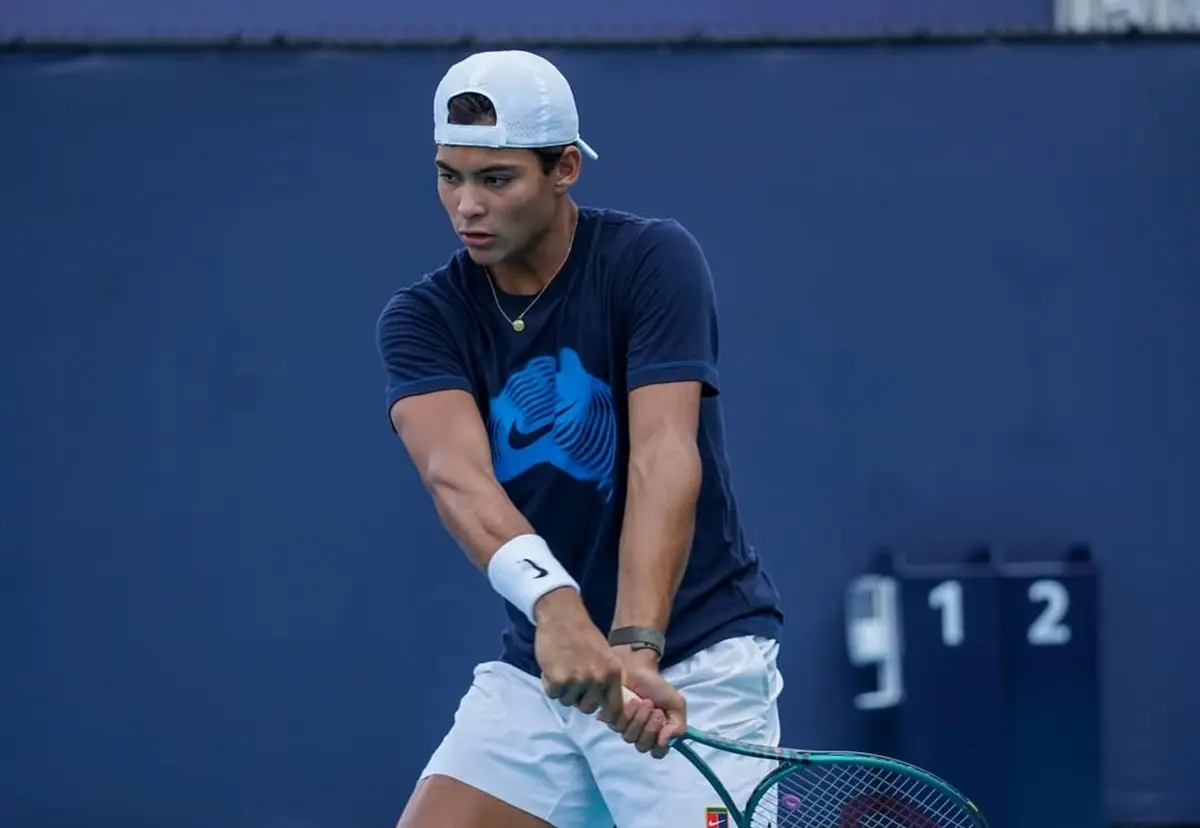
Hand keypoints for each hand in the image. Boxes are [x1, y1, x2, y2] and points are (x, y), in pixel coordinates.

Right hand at [534, 589, 625, 724]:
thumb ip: (606, 678)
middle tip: (572, 679)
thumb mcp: (605, 656)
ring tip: (562, 667)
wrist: (562, 616)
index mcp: (613, 673)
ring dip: (562, 690)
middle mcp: (599, 678)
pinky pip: (553, 694)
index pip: (614, 708)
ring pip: (567, 701)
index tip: (597, 712)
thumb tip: (605, 705)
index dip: (604, 713)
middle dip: (577, 698)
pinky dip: (549, 684)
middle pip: (587, 707)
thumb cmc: (582, 635)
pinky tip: (552, 666)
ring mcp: (579, 680)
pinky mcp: (559, 679)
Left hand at [608, 646, 686, 758]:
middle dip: (650, 728)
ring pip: (629, 737)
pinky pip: (617, 726)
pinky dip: (626, 713)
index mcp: (656, 733)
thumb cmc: (656, 686)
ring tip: (642, 701)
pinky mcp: (610, 718)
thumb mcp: (676, 704)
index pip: (657, 753)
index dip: (659, 744)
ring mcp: (624, 727)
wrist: (638, 668)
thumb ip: (678, 726)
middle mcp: (639, 733)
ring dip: (639, 718)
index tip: (663, 724)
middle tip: (654, 709)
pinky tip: (630, 700)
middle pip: (643, 747)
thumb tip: (665, 742)